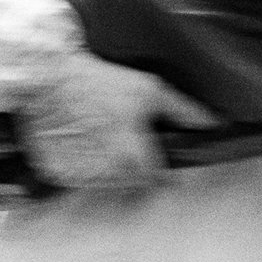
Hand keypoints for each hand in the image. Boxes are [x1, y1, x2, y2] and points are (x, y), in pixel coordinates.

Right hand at [16, 51, 215, 192]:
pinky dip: (78, 166)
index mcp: (135, 159)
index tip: (152, 153)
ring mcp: (80, 177)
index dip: (158, 167)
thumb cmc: (100, 82)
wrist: (47, 77)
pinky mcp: (56, 175)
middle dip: (131, 165)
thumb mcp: (148, 90)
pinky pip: (75, 179)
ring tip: (96, 135)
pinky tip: (77, 141)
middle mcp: (109, 175)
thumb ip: (184, 112)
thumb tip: (214, 125)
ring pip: (103, 183)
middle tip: (119, 136)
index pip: (158, 182)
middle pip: (130, 183)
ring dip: (104, 167)